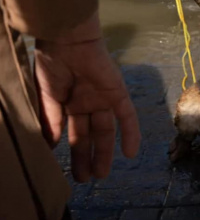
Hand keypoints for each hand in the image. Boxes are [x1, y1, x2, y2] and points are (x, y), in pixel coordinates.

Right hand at [35, 13, 140, 181]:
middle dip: (88, 157)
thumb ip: (50, 120)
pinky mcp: (117, 92)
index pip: (73, 133)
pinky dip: (130, 133)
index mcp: (69, 104)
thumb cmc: (53, 64)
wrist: (67, 40)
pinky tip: (130, 153)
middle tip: (85, 179)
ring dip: (106, 151)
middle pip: (90, 135)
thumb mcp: (47, 96)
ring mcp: (103, 98)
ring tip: (101, 174)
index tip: (68, 172)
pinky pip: (127, 116)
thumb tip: (49, 146)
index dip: (73, 152)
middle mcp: (88, 103)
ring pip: (107, 130)